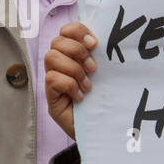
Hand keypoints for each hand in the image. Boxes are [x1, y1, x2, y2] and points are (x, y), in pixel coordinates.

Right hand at [44, 22, 97, 139]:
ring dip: (73, 69)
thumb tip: (113, 40)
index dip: (78, 31)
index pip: (67, 30)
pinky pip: (52, 78)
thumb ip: (103, 58)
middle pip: (57, 41)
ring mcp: (53, 81)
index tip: (95, 43)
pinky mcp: (51, 97)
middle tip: (93, 68)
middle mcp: (60, 65)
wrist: (101, 132)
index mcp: (73, 55)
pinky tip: (80, 97)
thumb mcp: (106, 76)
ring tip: (88, 85)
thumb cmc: (104, 102)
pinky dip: (69, 85)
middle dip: (77, 51)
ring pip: (51, 57)